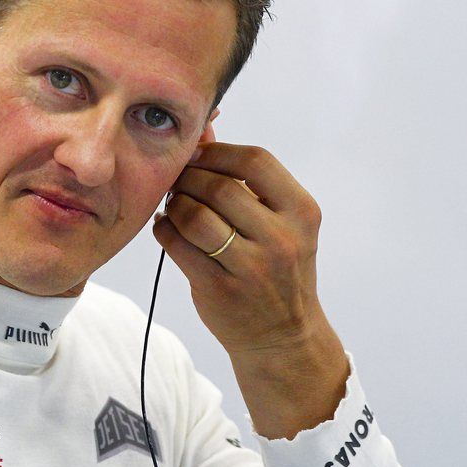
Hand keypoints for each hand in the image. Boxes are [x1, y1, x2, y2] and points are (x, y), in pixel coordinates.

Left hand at [152, 141, 348, 438]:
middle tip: (178, 181)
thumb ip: (245, 179)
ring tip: (174, 205)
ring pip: (194, 216)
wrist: (285, 335)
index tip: (200, 157)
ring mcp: (251, 268)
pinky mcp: (220, 290)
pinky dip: (164, 230)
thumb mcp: (281, 222)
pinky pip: (178, 246)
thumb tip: (205, 131)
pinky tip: (168, 228)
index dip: (219, 152)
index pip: (256, 161)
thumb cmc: (278, 268)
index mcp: (301, 212)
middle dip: (190, 178)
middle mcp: (282, 239)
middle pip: (220, 187)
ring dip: (175, 204)